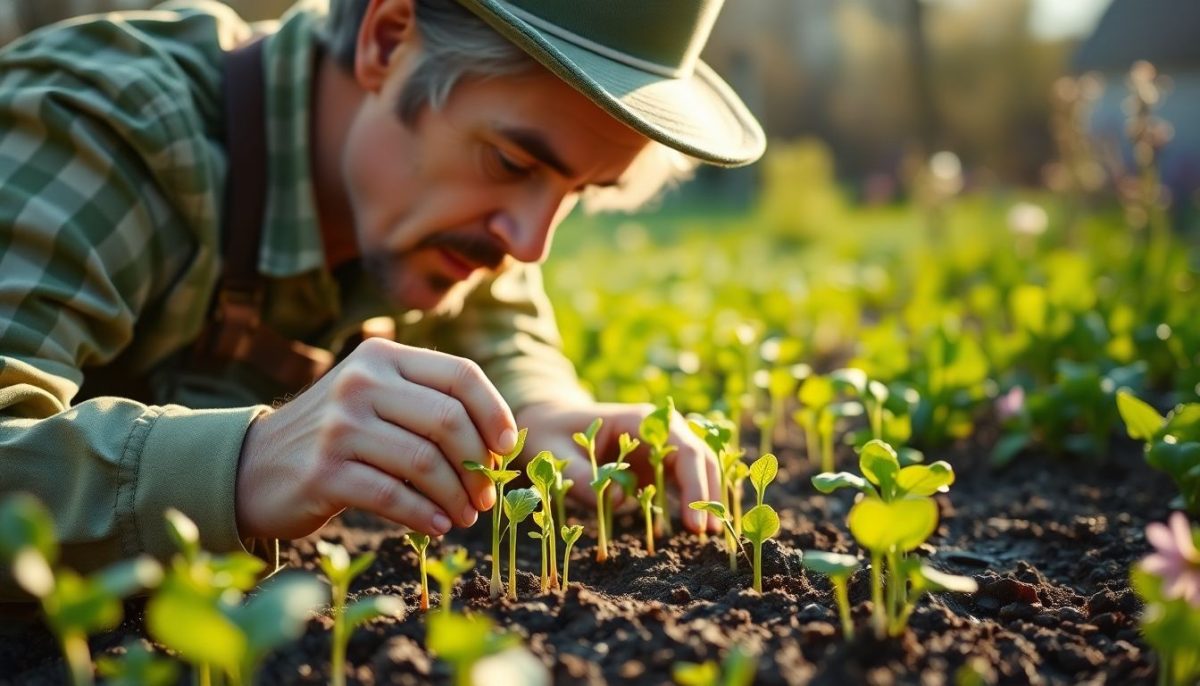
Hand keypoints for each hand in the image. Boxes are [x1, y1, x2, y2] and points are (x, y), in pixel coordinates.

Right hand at [235, 338, 517, 539]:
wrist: (254, 466)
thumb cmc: (336, 436)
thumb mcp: (377, 400)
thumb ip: (429, 407)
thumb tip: (500, 448)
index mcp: (382, 356)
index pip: (460, 374)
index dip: (494, 412)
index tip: (507, 448)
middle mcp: (360, 382)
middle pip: (449, 421)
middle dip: (478, 465)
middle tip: (486, 495)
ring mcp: (339, 426)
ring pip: (425, 462)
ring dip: (456, 496)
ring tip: (466, 515)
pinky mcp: (323, 471)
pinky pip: (393, 496)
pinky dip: (425, 516)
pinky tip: (438, 527)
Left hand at [516, 402, 721, 533]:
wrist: (548, 425)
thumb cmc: (551, 435)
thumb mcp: (554, 453)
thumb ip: (581, 475)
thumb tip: (619, 501)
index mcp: (640, 420)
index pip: (683, 449)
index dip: (695, 485)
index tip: (695, 523)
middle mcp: (658, 431)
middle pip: (700, 458)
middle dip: (707, 494)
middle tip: (706, 534)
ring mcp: (659, 448)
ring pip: (698, 470)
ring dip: (705, 499)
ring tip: (707, 535)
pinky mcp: (655, 466)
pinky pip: (682, 483)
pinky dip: (691, 502)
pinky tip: (694, 528)